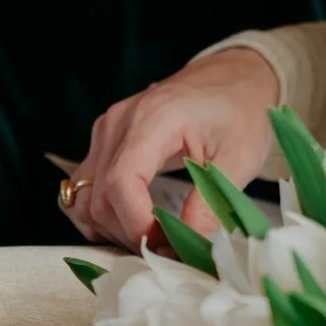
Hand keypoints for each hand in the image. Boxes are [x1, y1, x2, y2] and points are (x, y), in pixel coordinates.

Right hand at [70, 47, 279, 251]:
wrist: (233, 78)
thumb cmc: (241, 112)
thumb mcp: (240, 159)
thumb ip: (211, 202)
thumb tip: (190, 243)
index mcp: (153, 119)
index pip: (121, 183)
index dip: (138, 225)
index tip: (167, 246)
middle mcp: (119, 122)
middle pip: (99, 196)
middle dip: (130, 233)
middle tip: (170, 248)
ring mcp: (107, 131)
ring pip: (84, 196)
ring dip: (113, 228)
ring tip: (154, 238)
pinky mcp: (107, 140)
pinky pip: (86, 186)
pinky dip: (103, 213)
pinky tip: (134, 222)